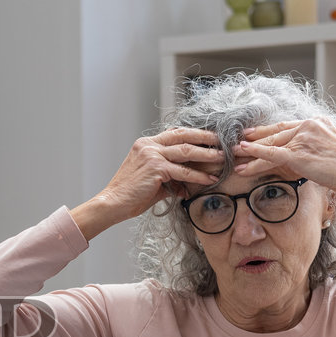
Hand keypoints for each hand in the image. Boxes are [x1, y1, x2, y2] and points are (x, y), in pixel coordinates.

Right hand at [71, 128, 220, 240]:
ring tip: (222, 159)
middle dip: (206, 138)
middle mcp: (149, 145)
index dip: (195, 134)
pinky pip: (183, 171)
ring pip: (186, 151)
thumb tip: (186, 185)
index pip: (175, 133)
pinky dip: (199, 175)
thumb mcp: (152, 180)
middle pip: (183, 136)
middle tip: (223, 142)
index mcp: (146, 144)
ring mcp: (152, 155)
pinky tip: (210, 179)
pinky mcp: (156, 168)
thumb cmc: (130, 194)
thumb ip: (170, 178)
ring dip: (207, 155)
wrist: (112, 203)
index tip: (211, 138)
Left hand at [234, 118, 335, 197]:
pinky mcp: (299, 153)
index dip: (269, 130)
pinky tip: (244, 153)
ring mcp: (303, 138)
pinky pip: (272, 153)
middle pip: (276, 132)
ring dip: (250, 150)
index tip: (254, 133)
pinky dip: (256, 153)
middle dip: (255, 137)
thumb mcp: (330, 150)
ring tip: (234, 153)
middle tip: (238, 140)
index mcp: (317, 123)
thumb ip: (315, 147)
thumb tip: (304, 156)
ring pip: (271, 144)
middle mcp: (309, 126)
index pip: (287, 126)